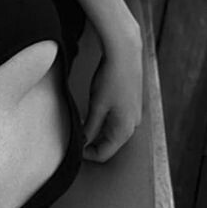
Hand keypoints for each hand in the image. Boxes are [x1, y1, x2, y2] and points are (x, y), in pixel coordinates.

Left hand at [83, 23, 142, 162]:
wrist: (125, 53)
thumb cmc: (112, 78)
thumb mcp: (97, 106)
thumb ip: (89, 127)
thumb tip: (83, 141)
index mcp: (125, 129)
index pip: (104, 154)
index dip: (86, 154)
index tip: (73, 145)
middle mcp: (133, 125)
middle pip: (108, 144)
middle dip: (91, 141)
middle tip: (74, 132)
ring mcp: (133, 114)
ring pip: (111, 132)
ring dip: (96, 130)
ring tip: (81, 119)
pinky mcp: (131, 104)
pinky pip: (115, 120)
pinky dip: (103, 120)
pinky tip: (93, 109)